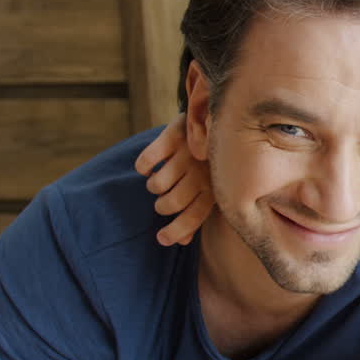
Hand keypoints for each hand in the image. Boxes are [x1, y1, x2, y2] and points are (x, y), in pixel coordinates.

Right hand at [133, 112, 213, 245]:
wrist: (215, 117)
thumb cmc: (210, 162)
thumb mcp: (211, 185)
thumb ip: (197, 211)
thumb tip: (181, 242)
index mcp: (216, 187)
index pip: (194, 216)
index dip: (175, 231)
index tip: (161, 239)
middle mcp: (203, 171)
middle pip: (171, 203)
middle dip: (161, 206)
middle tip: (163, 200)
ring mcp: (188, 153)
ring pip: (157, 184)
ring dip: (153, 185)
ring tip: (160, 179)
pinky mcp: (174, 135)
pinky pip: (146, 160)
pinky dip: (143, 167)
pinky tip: (149, 167)